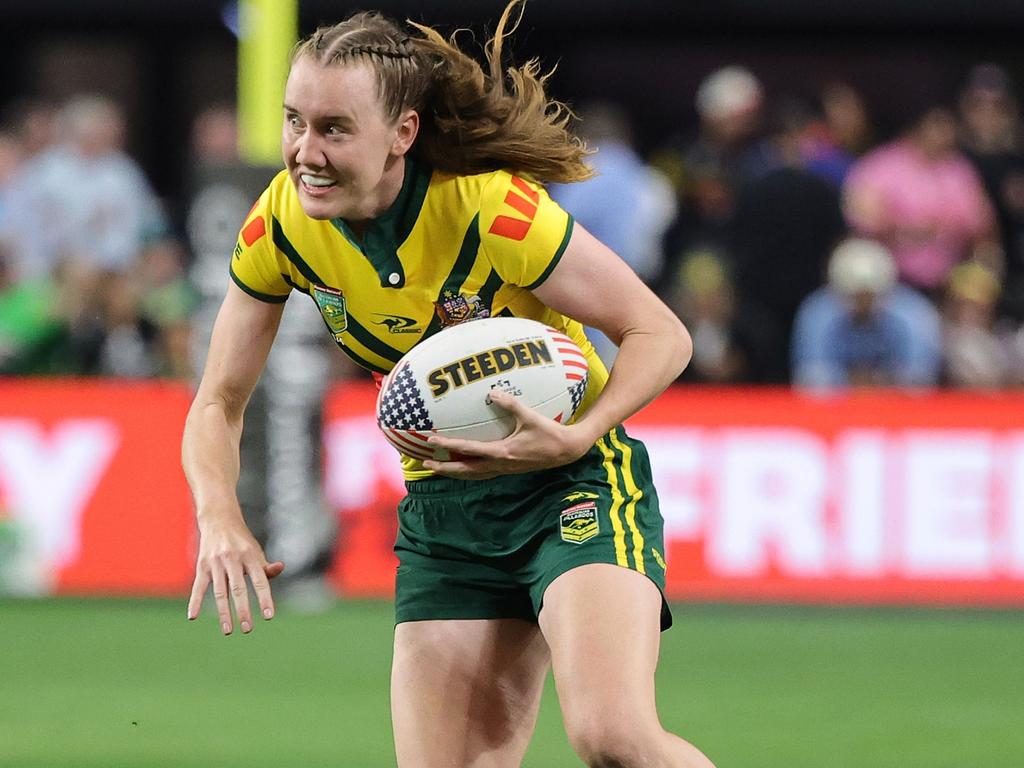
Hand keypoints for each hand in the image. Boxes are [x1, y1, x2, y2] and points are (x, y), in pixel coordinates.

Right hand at [187, 515, 284, 634]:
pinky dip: (195, 601)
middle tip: (247, 629)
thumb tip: (280, 569)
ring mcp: (216, 562)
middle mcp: (234, 559)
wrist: (219, 519)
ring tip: (228, 630)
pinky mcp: (202, 565)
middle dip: (243, 610)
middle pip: (239, 588)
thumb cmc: (241, 541)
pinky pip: (198, 586)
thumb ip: (266, 566)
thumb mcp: (256, 551)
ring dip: (224, 612)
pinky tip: (192, 616)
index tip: (269, 616)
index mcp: (250, 556)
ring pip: (220, 591)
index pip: (260, 581)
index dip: (265, 599)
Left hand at [422, 389, 593, 479]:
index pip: (469, 450)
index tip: (432, 440)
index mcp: (503, 452)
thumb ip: (511, 404)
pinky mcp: (508, 468)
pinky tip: (463, 465)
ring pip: (473, 475)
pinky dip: (468, 471)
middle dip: (444, 468)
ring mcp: (504, 469)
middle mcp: (500, 464)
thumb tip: (493, 391)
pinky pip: (483, 473)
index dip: (449, 445)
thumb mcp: (530, 416)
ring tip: (438, 468)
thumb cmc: (550, 433)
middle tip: (425, 464)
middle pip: (465, 470)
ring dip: (454, 472)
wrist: (567, 450)